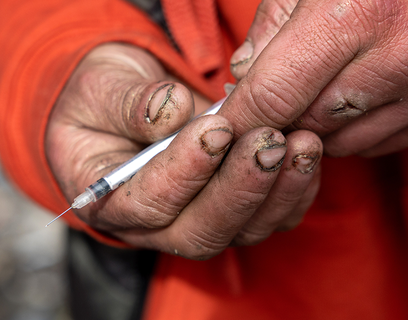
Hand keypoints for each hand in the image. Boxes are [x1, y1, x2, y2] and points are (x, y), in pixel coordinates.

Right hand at [45, 43, 322, 258]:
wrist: (125, 103)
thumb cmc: (104, 98)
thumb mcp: (101, 89)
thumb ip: (128, 103)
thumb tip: (172, 110)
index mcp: (109, 201)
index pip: (148, 204)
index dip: (184, 171)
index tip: (215, 128)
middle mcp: (154, 225)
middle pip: (201, 231)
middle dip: (240, 187)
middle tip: (268, 140)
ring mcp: (197, 221)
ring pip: (241, 230)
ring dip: (276, 190)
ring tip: (300, 142)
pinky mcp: (233, 211)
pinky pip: (269, 217)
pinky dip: (294, 190)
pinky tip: (307, 154)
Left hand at [224, 0, 407, 156]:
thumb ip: (272, 22)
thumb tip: (241, 75)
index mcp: (358, 13)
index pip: (274, 94)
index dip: (239, 118)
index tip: (220, 129)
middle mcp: (399, 57)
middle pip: (305, 123)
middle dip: (278, 117)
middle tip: (271, 94)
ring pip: (340, 142)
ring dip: (316, 125)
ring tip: (318, 84)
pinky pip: (377, 143)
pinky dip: (352, 129)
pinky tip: (354, 93)